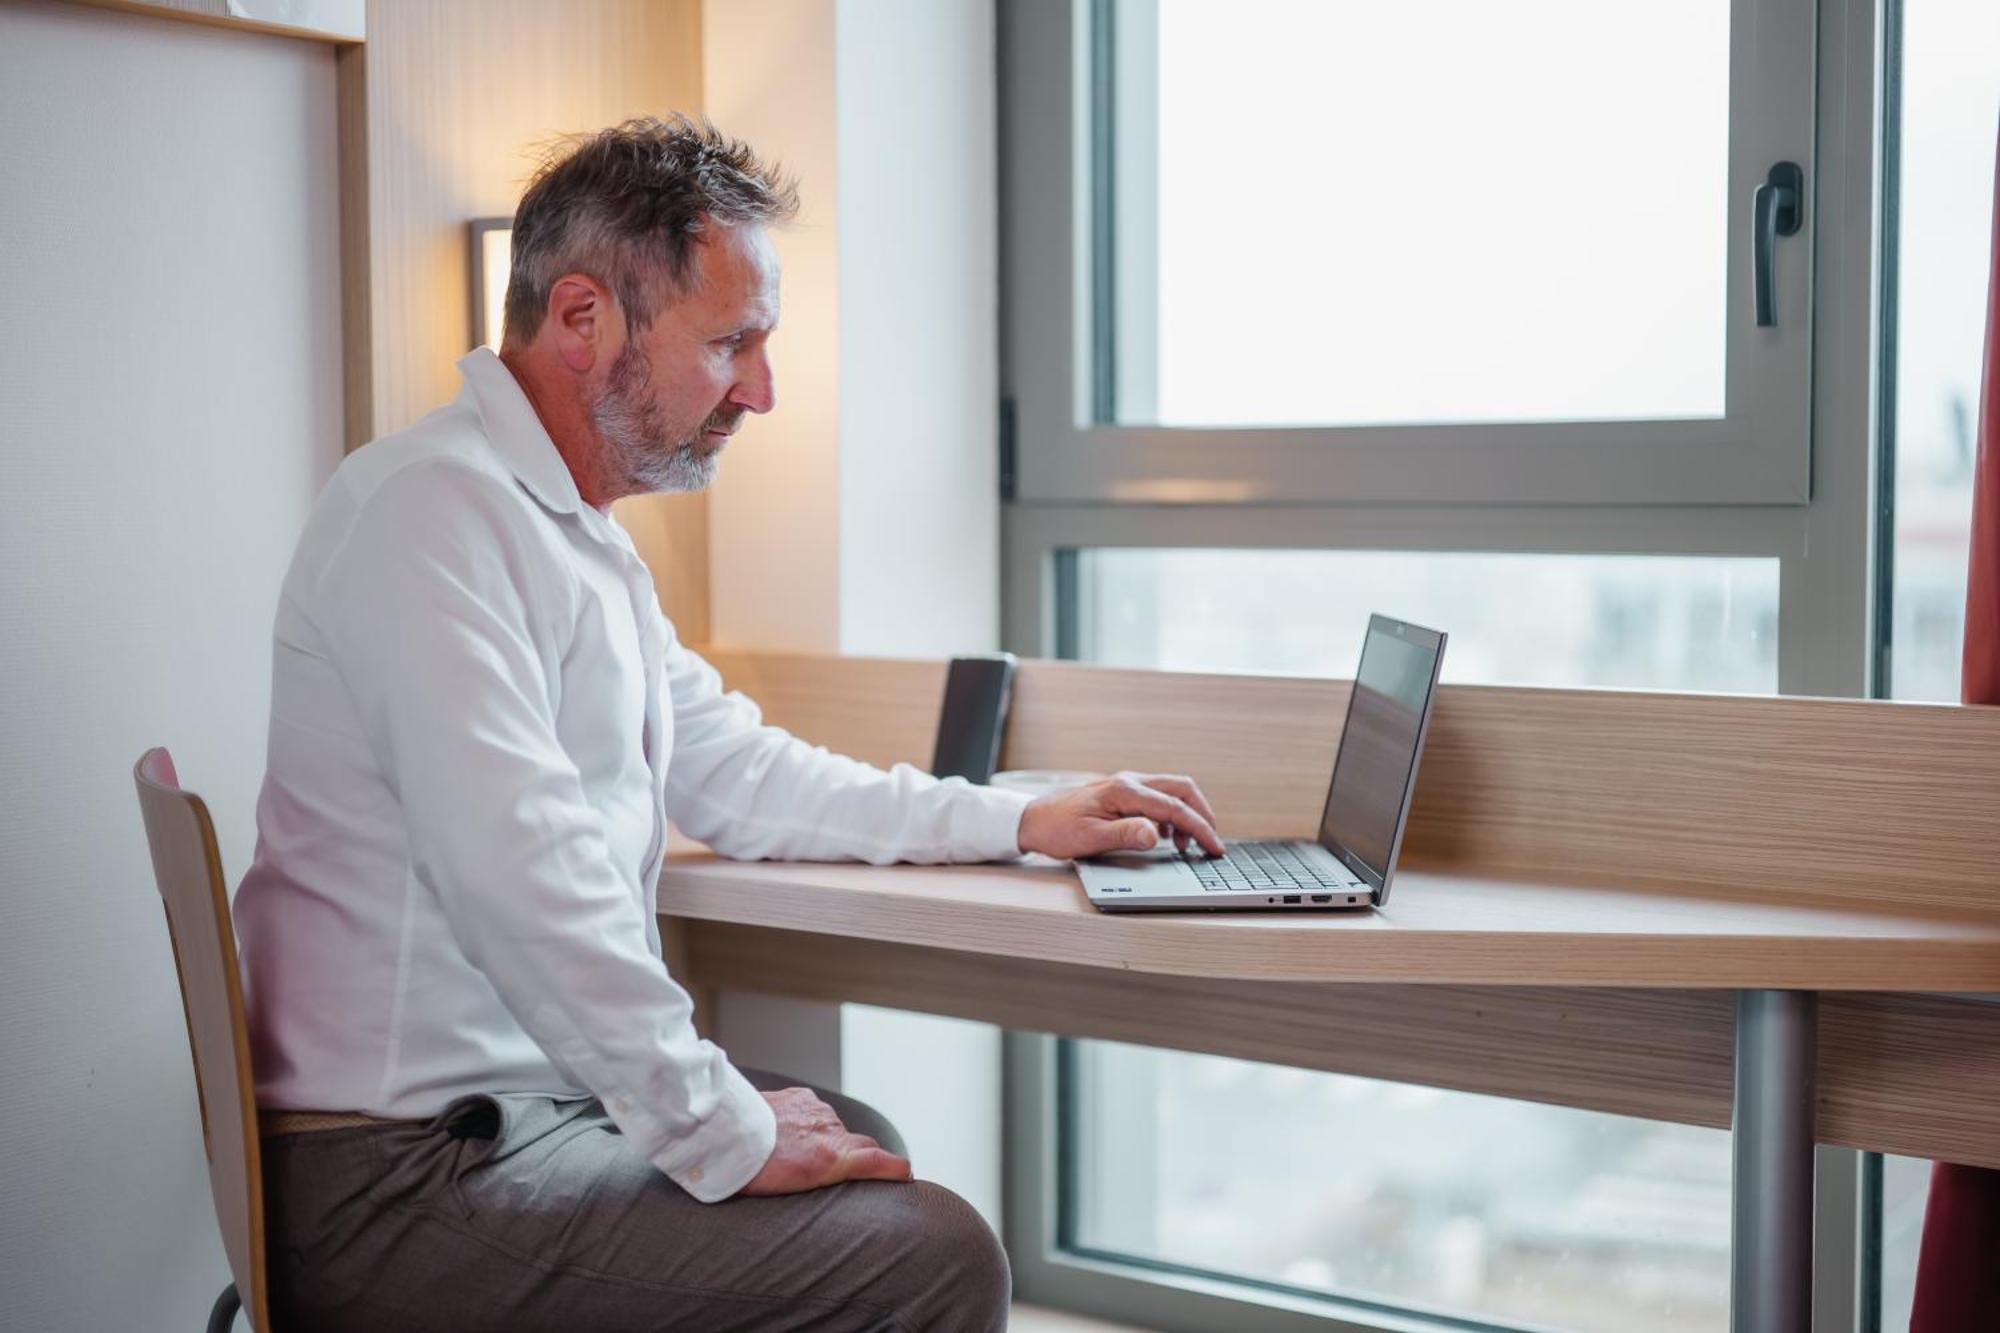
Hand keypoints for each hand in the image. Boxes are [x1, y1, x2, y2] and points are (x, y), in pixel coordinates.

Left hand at [736, 1087, 911, 1195]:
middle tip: (839, 1169)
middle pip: (859, 1142)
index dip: (895, 1168)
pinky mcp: (800, 1095)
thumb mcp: (792, 1187)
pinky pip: (812, 1111)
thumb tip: (829, 1173)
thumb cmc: (751, 1169)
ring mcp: (816, 1110)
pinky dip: (807, 1122)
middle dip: (857, 1155)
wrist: (724, 1132)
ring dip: (824, 1138)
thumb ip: (820, 1174)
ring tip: (797, 1151)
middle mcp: (830, 1130)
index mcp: (831, 1157)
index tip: (906, 1173)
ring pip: (832, 1127)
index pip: (878, 1159)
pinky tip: (787, 1131)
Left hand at [1016, 771, 1224, 860]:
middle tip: (1211, 841)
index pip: (1174, 807)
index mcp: (1124, 791)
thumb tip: (1155, 835)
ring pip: (1172, 791)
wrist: (1033, 820)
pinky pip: (1158, 797)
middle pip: (1181, 788)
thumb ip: (1125, 834)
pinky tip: (1165, 836)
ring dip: (1187, 814)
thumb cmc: (1056, 829)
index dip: (1199, 828)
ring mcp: (1126, 785)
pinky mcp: (1122, 793)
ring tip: (1187, 845)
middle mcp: (1128, 782)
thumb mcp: (1090, 839)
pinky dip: (1171, 815)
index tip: (1214, 847)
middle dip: (1202, 814)